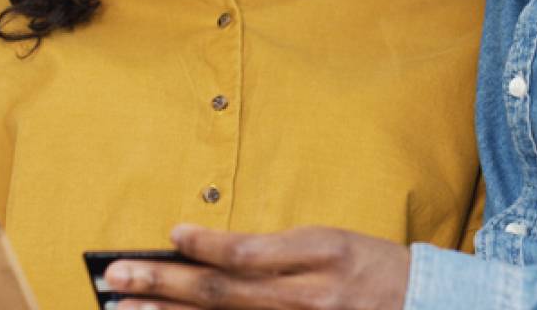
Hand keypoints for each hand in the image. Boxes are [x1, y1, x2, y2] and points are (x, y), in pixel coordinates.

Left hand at [103, 225, 410, 309]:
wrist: (421, 305)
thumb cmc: (369, 267)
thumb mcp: (329, 242)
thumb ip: (275, 250)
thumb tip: (206, 251)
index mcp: (321, 253)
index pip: (248, 252)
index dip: (206, 245)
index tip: (171, 234)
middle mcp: (310, 296)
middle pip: (223, 292)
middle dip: (163, 283)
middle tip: (115, 276)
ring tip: (127, 308)